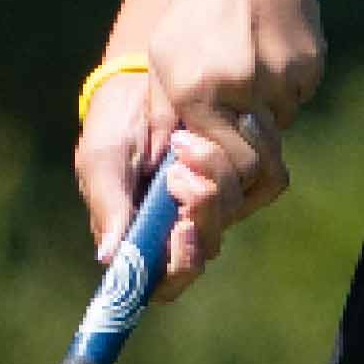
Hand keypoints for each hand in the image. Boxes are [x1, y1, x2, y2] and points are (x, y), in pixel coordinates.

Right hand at [73, 80, 238, 302]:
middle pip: (204, 251)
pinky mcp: (239, 176)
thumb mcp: (101, 161)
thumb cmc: (112, 127)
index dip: (178, 266)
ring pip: (232, 215)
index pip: (166, 282)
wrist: (142, 82)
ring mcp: (211, 203)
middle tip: (181, 176)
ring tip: (185, 142)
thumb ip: (108, 206)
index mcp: (140, 237)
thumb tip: (109, 257)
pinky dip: (248, 159)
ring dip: (217, 179)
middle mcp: (178, 228)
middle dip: (202, 214)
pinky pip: (262, 183)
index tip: (181, 230)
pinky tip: (221, 132)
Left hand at [144, 0, 323, 237]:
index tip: (201, 158)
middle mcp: (242, 92)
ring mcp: (282, 79)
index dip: (216, 175)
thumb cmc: (196, 7)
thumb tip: (164, 165)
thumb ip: (164, 115)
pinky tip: (265, 52)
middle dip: (245, 159)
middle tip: (231, 136)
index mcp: (198, 94)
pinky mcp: (312, 66)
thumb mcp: (164, 58)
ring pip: (278, 128)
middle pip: (259, 162)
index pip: (221, 169)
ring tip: (244, 71)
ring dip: (261, 116)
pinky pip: (297, 99)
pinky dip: (281, 89)